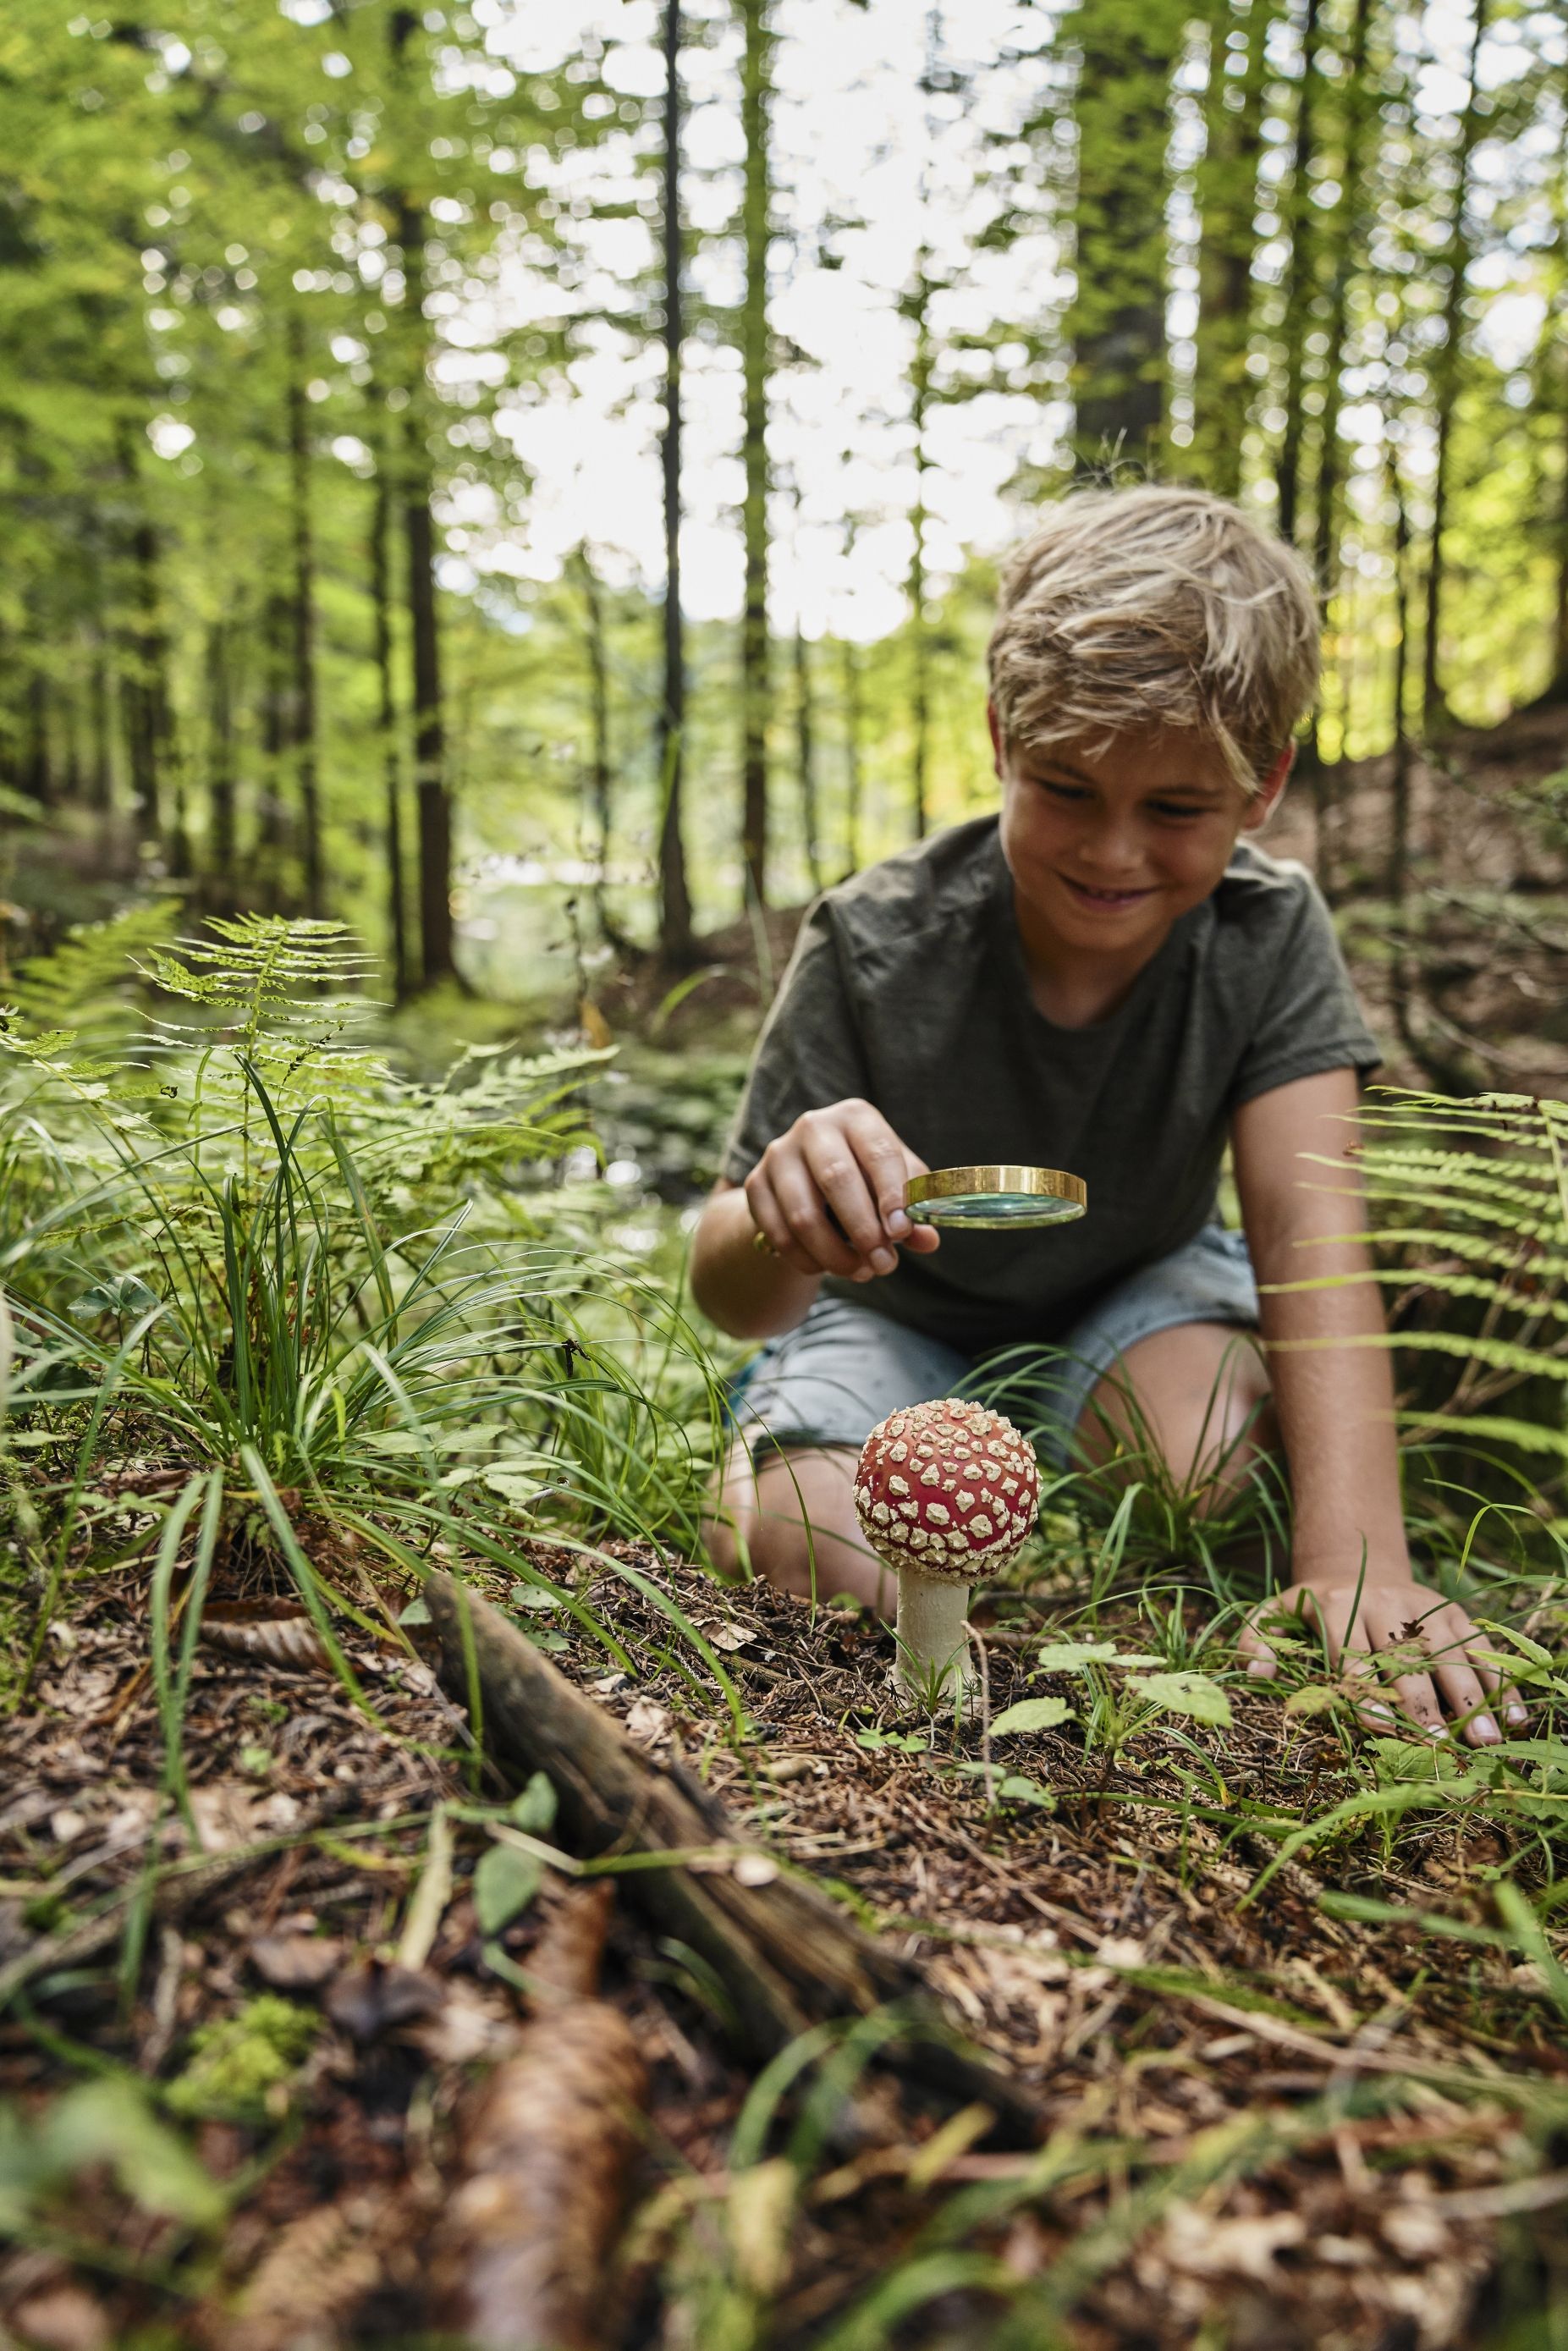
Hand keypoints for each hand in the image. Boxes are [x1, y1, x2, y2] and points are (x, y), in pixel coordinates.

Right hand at [744, 1099, 941, 1283]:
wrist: (807, 1180)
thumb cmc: (864, 1177)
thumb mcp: (893, 1185)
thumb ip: (913, 1210)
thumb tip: (928, 1240)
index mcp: (856, 1117)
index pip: (879, 1152)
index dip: (891, 1194)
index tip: (901, 1232)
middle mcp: (814, 1127)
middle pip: (837, 1179)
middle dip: (864, 1230)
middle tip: (885, 1265)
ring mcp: (779, 1154)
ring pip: (804, 1214)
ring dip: (835, 1253)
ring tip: (861, 1272)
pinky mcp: (756, 1184)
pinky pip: (779, 1232)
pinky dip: (807, 1259)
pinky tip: (827, 1268)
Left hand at [1238, 1563, 1528, 1746]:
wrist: (1356, 1560)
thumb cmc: (1310, 1606)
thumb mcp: (1273, 1613)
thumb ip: (1256, 1639)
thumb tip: (1254, 1669)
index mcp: (1338, 1607)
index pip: (1353, 1654)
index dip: (1365, 1689)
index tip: (1378, 1726)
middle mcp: (1384, 1604)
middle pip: (1407, 1659)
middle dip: (1424, 1703)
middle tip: (1441, 1745)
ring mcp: (1424, 1608)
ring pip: (1449, 1654)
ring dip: (1470, 1697)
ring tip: (1485, 1738)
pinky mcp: (1453, 1611)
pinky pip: (1479, 1647)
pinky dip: (1499, 1680)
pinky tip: (1515, 1715)